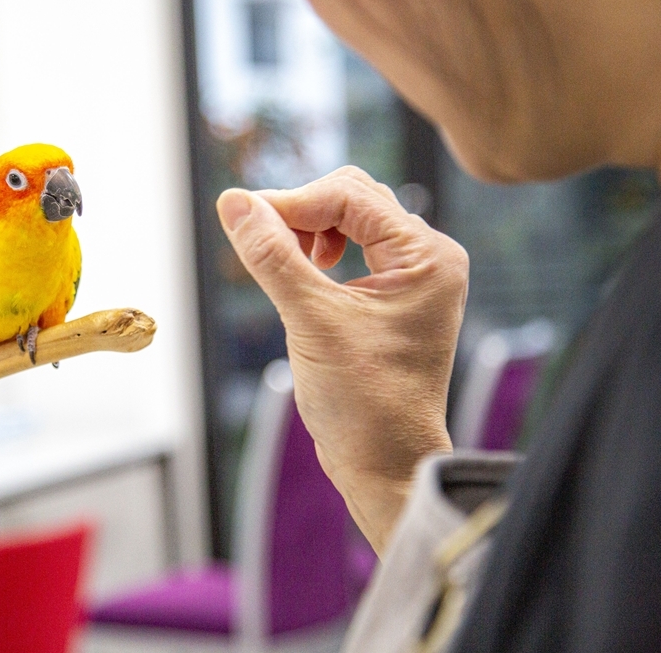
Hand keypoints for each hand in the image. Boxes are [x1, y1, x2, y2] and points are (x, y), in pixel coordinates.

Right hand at [217, 166, 465, 553]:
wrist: (383, 464)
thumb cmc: (363, 403)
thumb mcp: (310, 321)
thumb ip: (271, 256)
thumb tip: (233, 202)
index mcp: (426, 257)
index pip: (348, 197)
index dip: (291, 202)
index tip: (242, 220)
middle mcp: (427, 258)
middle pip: (351, 198)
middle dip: (300, 212)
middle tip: (259, 241)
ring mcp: (410, 277)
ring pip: (349, 220)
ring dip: (306, 230)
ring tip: (281, 263)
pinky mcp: (390, 295)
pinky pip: (350, 247)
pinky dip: (314, 252)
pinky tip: (298, 275)